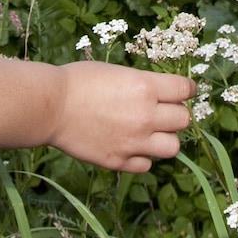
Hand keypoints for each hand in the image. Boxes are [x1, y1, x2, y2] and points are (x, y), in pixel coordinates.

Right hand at [47, 61, 194, 171]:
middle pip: (184, 120)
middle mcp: (146, 115)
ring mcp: (134, 141)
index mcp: (145, 87)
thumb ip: (142, 85)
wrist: (50, 107)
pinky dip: (143, 157)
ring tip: (150, 133)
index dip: (186, 89)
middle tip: (162, 111)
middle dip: (175, 114)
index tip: (183, 91)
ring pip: (173, 147)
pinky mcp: (119, 161)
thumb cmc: (79, 81)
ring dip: (165, 139)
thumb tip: (159, 93)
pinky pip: (147, 165)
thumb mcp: (117, 72)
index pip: (185, 90)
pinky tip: (131, 147)